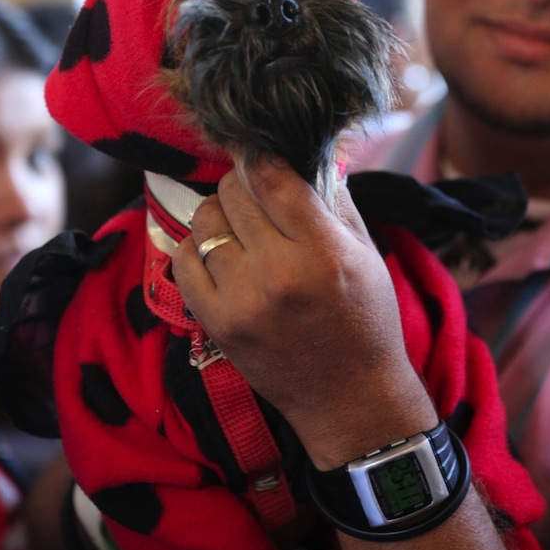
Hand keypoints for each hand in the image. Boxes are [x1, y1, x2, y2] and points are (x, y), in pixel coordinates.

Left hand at [171, 159, 436, 467]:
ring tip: (240, 227)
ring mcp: (241, 301)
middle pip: (232, 193)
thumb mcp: (366, 253)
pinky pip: (183, 261)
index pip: (271, 177)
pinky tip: (219, 254)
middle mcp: (277, 273)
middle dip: (243, 185)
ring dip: (220, 215)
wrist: (349, 399)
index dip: (260, 155)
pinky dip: (196, 248)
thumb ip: (334, 199)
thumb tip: (305, 152)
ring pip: (204, 222)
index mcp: (322, 251)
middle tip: (256, 194)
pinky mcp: (215, 324)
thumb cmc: (366, 320)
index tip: (258, 151)